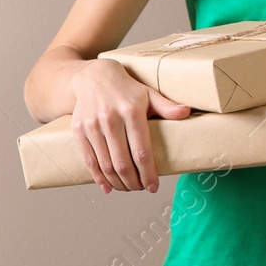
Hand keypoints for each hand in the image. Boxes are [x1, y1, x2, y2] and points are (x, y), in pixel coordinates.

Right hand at [69, 58, 192, 192]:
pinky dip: (98, 177)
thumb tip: (187, 112)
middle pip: (122, 162)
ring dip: (118, 183)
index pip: (141, 151)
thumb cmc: (127, 89)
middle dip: (133, 182)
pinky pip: (89, 160)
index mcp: (131, 112)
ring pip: (105, 164)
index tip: (153, 187)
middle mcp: (110, 119)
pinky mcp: (79, 130)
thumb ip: (166, 106)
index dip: (147, 173)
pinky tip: (107, 186)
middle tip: (141, 189)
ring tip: (128, 188)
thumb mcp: (149, 94)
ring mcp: (92, 126)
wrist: (93, 77)